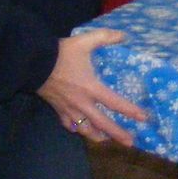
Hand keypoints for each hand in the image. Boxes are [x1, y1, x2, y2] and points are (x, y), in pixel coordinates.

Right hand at [39, 29, 147, 145]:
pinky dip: (76, 128)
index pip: (115, 103)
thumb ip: (105, 37)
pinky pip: (69, 125)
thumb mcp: (84, 41)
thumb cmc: (61, 53)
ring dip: (97, 135)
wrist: (33, 63)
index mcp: (91, 88)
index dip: (131, 111)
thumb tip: (124, 36)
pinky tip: (79, 129)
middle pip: (103, 124)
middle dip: (117, 134)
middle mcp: (82, 103)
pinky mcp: (57, 110)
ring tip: (105, 139)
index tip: (144, 118)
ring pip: (85, 129)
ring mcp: (69, 109)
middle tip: (130, 142)